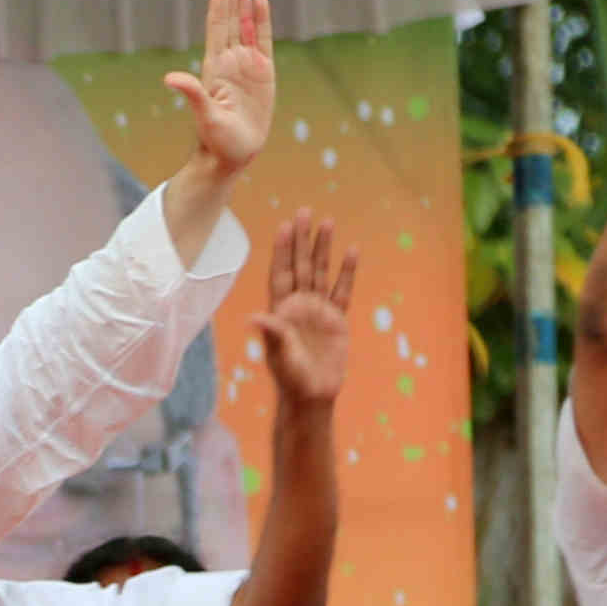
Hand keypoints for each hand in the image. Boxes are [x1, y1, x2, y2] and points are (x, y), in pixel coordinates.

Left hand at [162, 0, 274, 177]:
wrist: (232, 155)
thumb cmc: (216, 140)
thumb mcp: (204, 116)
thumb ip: (192, 94)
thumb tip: (170, 78)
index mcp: (214, 65)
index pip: (216, 23)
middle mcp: (229, 59)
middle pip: (229, 16)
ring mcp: (246, 65)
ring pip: (245, 23)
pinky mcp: (263, 74)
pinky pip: (262, 40)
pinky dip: (260, 20)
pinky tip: (259, 1)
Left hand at [254, 212, 358, 408]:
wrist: (312, 394)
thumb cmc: (291, 378)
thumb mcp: (280, 355)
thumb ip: (272, 334)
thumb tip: (254, 319)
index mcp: (281, 310)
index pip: (280, 273)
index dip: (281, 251)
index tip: (284, 226)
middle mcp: (298, 305)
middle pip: (300, 265)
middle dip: (301, 239)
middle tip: (304, 211)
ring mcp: (317, 310)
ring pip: (321, 271)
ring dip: (323, 248)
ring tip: (327, 222)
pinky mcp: (335, 319)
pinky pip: (342, 289)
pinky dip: (347, 271)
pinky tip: (351, 250)